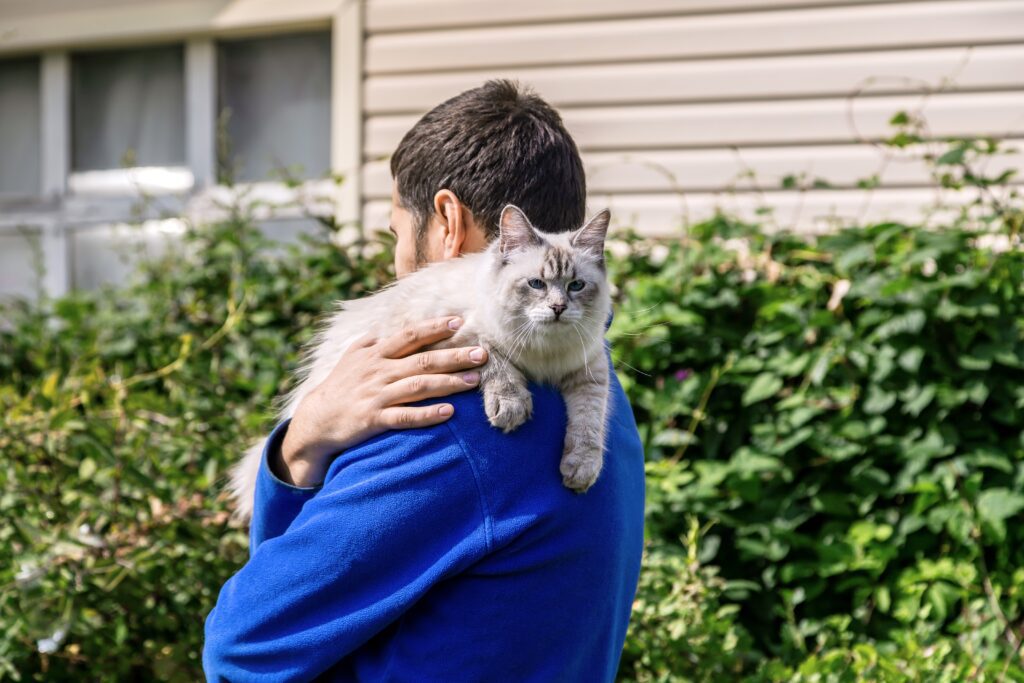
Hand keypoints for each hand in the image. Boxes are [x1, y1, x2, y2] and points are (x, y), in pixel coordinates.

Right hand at [274, 316, 487, 486]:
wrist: (316, 420)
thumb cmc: (340, 386)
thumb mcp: (352, 358)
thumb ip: (371, 342)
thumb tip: (385, 327)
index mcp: (375, 353)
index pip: (409, 336)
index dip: (433, 328)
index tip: (458, 322)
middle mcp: (379, 371)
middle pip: (422, 360)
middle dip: (454, 356)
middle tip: (481, 354)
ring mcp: (377, 395)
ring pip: (419, 387)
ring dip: (448, 383)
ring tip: (474, 382)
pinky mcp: (374, 419)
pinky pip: (404, 416)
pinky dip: (427, 414)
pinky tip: (448, 412)